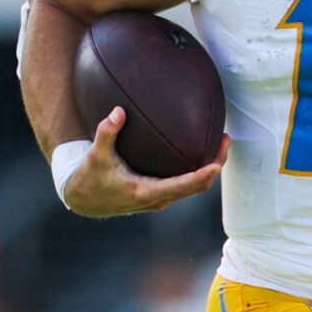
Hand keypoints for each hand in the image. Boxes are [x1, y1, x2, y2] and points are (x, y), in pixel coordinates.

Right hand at [65, 108, 228, 217]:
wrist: (85, 200)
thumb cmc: (90, 177)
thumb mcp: (95, 155)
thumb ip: (106, 133)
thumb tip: (118, 111)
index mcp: (144, 192)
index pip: (179, 186)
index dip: (200, 176)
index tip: (217, 165)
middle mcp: (157, 200)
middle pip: (196, 187)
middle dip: (215, 166)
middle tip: (226, 142)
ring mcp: (160, 200)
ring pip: (194, 188)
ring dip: (210, 169)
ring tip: (222, 143)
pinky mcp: (160, 196)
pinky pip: (186, 186)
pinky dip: (198, 171)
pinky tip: (203, 152)